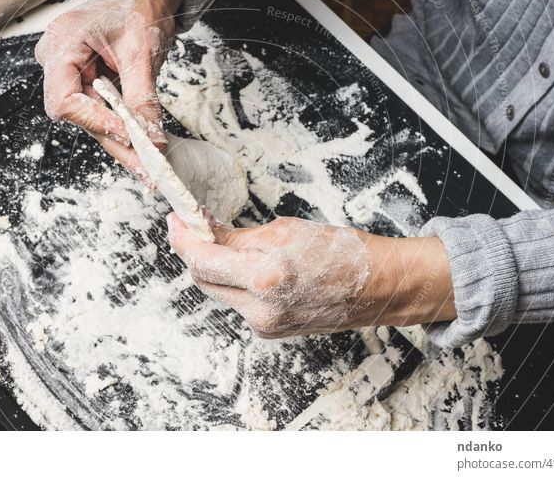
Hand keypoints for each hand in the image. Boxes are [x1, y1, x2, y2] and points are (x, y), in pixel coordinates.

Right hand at [34, 0, 183, 175]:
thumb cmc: (140, 7)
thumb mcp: (143, 53)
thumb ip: (142, 99)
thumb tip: (151, 139)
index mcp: (63, 43)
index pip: (64, 100)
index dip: (95, 122)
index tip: (127, 135)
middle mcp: (58, 59)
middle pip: (78, 114)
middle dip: (113, 139)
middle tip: (144, 164)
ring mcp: (70, 70)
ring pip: (91, 116)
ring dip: (120, 138)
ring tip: (147, 159)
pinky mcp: (85, 79)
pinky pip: (101, 109)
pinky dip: (121, 125)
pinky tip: (140, 143)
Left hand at [167, 214, 456, 337]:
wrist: (377, 286)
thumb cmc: (341, 252)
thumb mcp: (285, 230)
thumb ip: (237, 238)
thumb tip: (204, 232)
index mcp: (264, 276)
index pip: (201, 259)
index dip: (182, 238)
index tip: (177, 222)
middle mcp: (260, 308)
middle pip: (202, 279)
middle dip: (197, 253)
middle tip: (198, 229)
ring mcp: (264, 325)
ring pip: (219, 292)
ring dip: (219, 269)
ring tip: (238, 248)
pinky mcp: (269, 332)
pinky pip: (239, 304)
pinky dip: (239, 284)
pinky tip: (259, 271)